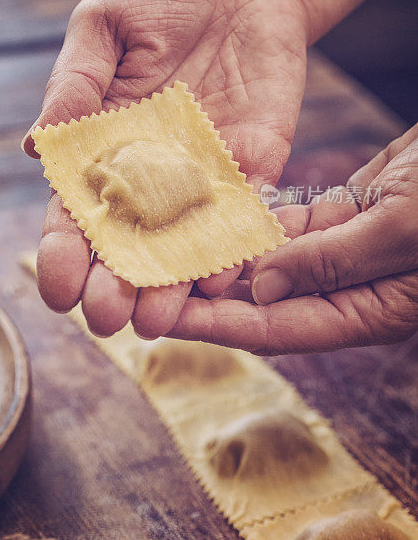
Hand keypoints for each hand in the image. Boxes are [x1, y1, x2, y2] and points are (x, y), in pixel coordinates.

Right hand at [23, 0, 308, 337]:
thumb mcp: (105, 24)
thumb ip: (76, 84)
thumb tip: (35, 146)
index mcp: (102, 143)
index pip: (76, 210)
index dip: (63, 250)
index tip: (56, 286)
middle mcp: (149, 170)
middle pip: (127, 240)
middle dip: (114, 282)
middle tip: (105, 320)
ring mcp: (202, 172)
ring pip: (181, 242)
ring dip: (170, 283)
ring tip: (156, 321)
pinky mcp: (252, 164)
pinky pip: (241, 214)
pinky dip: (233, 246)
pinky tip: (222, 278)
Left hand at [170, 125, 417, 352]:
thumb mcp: (406, 225)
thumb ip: (334, 262)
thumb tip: (264, 290)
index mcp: (370, 310)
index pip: (277, 328)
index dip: (216, 326)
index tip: (161, 319)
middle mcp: (351, 289)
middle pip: (263, 301)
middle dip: (207, 295)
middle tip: (148, 283)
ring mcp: (346, 253)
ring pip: (270, 262)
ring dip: (223, 256)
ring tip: (168, 247)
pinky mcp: (345, 216)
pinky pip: (288, 226)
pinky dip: (253, 221)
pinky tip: (213, 211)